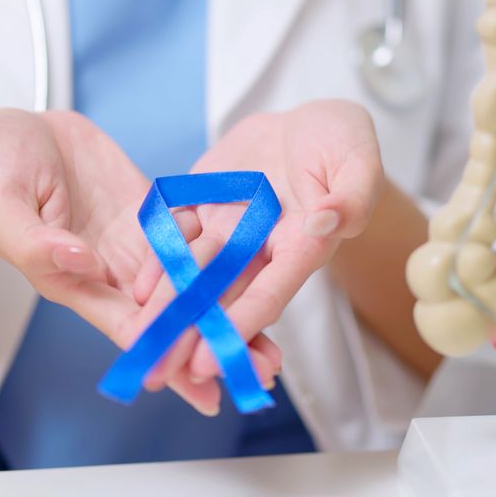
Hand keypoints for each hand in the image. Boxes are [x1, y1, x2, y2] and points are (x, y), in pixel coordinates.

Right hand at [0, 109, 277, 414]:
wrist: (14, 130)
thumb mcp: (0, 204)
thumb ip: (35, 241)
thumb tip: (84, 264)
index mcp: (73, 280)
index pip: (128, 326)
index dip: (165, 354)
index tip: (201, 383)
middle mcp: (111, 270)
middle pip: (170, 316)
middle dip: (211, 344)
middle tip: (260, 370)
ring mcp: (133, 242)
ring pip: (188, 284)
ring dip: (227, 309)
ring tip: (272, 340)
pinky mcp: (148, 213)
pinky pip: (190, 235)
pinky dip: (222, 256)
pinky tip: (260, 270)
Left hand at [140, 100, 384, 384]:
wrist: (308, 123)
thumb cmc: (344, 143)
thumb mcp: (358, 161)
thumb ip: (351, 196)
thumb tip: (327, 222)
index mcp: (304, 244)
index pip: (272, 290)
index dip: (244, 323)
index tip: (215, 358)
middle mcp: (262, 247)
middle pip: (226, 297)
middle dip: (196, 335)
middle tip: (165, 373)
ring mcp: (229, 229)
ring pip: (195, 274)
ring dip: (169, 308)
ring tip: (142, 342)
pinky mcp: (202, 205)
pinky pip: (175, 236)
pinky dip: (157, 263)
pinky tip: (137, 291)